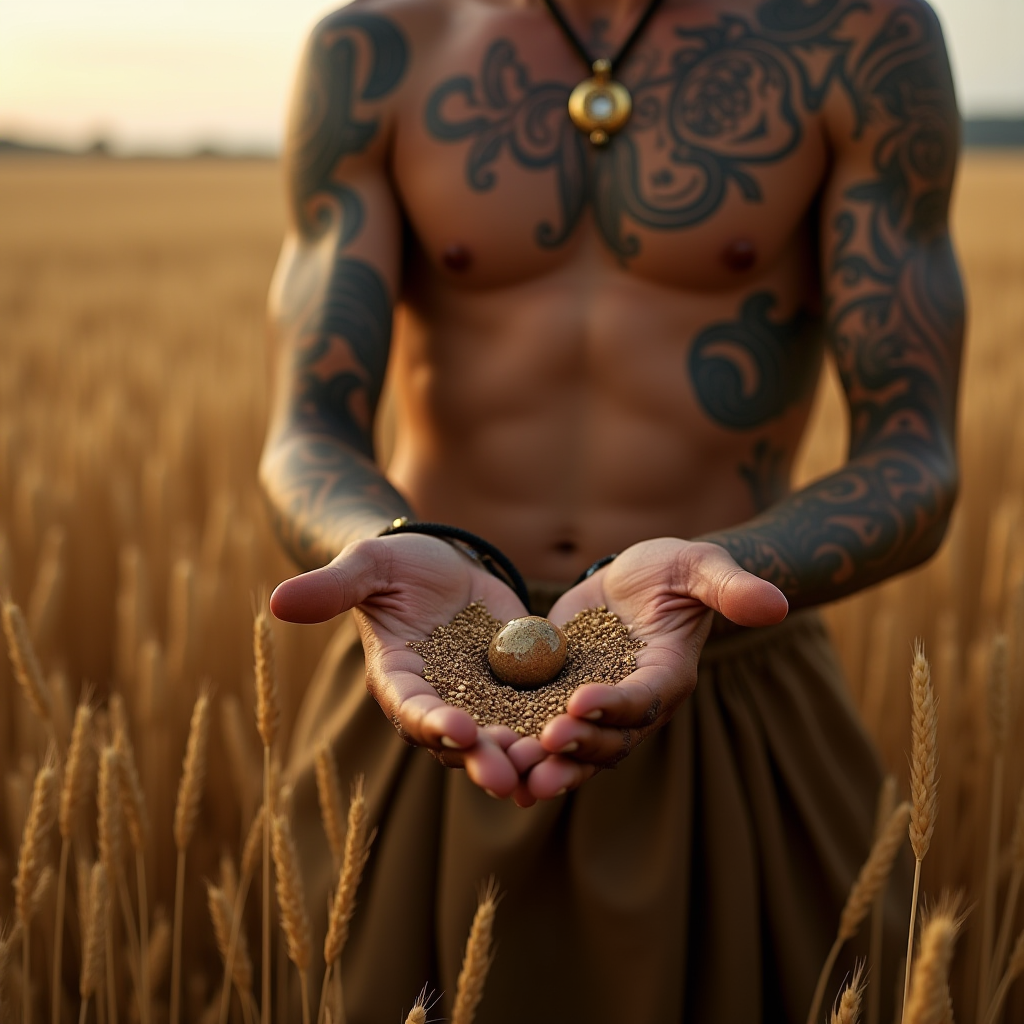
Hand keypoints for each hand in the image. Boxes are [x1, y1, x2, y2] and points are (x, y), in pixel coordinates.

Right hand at [270, 533, 530, 797]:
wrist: (442, 563)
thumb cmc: (396, 564)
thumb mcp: (367, 565)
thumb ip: (332, 587)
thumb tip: (276, 601)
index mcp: (398, 679)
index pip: (411, 707)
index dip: (432, 721)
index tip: (459, 729)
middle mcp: (438, 699)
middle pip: (459, 740)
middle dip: (483, 760)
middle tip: (511, 779)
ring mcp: (479, 696)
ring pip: (501, 737)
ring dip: (523, 757)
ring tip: (550, 771)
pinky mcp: (515, 686)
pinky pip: (535, 712)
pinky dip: (554, 728)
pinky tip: (583, 739)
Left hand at [513, 538, 787, 800]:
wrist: (639, 579)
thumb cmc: (676, 569)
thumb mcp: (701, 567)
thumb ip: (731, 587)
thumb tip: (775, 604)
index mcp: (668, 676)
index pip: (645, 699)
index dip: (616, 704)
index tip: (580, 702)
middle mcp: (634, 701)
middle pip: (608, 739)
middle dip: (576, 749)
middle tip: (540, 753)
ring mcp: (597, 703)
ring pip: (574, 746)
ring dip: (544, 762)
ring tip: (510, 770)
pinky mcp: (563, 695)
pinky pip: (542, 725)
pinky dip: (521, 742)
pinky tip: (487, 751)